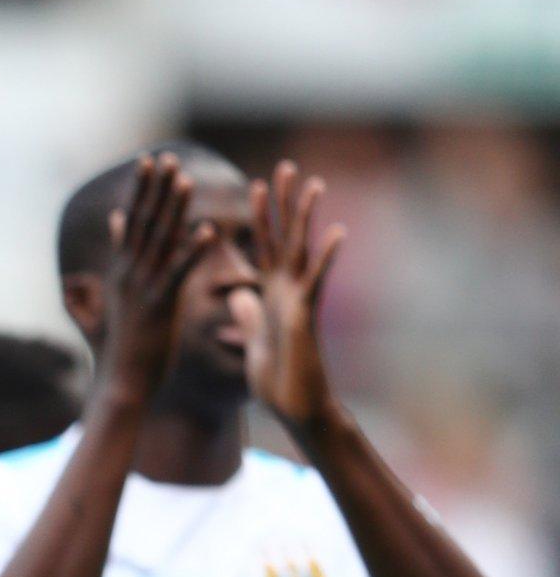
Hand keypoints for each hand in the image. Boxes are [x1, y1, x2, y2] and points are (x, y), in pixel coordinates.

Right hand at [96, 154, 213, 402]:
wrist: (124, 379)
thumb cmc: (128, 340)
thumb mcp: (121, 291)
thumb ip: (121, 253)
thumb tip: (116, 219)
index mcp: (122, 267)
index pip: (133, 219)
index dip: (143, 189)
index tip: (151, 161)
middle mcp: (129, 272)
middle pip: (146, 221)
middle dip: (157, 188)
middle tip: (168, 157)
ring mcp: (142, 288)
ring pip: (161, 240)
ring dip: (174, 209)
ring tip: (186, 180)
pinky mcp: (160, 306)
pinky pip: (179, 272)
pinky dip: (192, 250)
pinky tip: (207, 230)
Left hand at [230, 161, 345, 431]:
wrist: (294, 410)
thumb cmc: (277, 380)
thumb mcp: (253, 340)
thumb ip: (249, 314)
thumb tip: (239, 292)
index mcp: (271, 294)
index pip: (264, 246)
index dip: (260, 217)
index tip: (255, 184)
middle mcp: (288, 291)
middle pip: (284, 237)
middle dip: (283, 202)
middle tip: (286, 166)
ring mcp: (299, 300)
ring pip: (302, 250)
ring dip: (306, 216)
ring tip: (312, 183)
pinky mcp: (306, 316)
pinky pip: (316, 282)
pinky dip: (326, 258)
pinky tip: (336, 232)